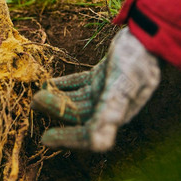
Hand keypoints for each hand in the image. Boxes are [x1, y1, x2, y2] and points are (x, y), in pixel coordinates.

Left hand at [31, 27, 160, 151]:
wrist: (146, 35)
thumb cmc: (136, 60)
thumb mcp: (123, 85)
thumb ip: (111, 112)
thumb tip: (99, 144)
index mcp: (116, 114)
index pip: (88, 135)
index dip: (67, 139)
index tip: (45, 138)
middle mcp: (110, 106)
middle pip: (78, 115)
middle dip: (56, 110)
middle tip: (34, 102)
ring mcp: (106, 90)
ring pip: (77, 100)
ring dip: (58, 98)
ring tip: (38, 92)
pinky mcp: (102, 76)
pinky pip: (80, 84)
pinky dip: (65, 85)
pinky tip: (50, 83)